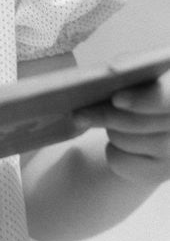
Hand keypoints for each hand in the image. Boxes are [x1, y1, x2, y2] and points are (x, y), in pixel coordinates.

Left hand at [77, 70, 169, 185]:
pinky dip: (111, 152)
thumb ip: (131, 67)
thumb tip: (111, 71)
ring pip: (125, 140)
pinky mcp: (160, 174)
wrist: (149, 123)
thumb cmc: (139, 89)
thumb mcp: (138, 74)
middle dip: (105, 116)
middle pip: (138, 123)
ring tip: (110, 123)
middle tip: (78, 114)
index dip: (141, 100)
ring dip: (109, 130)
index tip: (116, 99)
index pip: (166, 100)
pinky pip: (120, 162)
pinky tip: (119, 144)